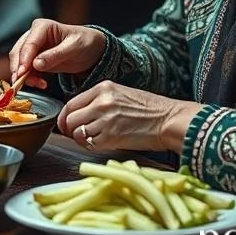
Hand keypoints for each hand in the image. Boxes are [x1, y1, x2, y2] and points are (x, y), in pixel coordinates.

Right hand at [9, 18, 105, 89]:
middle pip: (18, 53)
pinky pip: (27, 70)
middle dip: (19, 69)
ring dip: (24, 76)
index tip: (22, 73)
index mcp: (42, 27)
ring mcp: (34, 48)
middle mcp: (34, 35)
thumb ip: (55, 55)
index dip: (23, 59)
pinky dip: (30, 78)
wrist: (92, 50)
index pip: (28, 44)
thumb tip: (36, 64)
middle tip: (23, 83)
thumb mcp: (74, 48)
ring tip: (39, 84)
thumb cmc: (85, 42)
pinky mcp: (36, 60)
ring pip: (19, 62)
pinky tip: (41, 84)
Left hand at [57, 80, 198, 151]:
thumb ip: (99, 100)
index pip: (71, 103)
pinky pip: (89, 144)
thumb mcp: (121, 93)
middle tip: (76, 135)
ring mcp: (106, 120)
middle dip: (69, 129)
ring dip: (81, 139)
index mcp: (103, 88)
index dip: (66, 116)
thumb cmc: (148, 109)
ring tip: (92, 139)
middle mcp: (102, 102)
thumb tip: (79, 114)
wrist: (169, 120)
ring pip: (77, 132)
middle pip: (70, 118)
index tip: (68, 124)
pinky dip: (91, 146)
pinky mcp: (111, 137)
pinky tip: (101, 144)